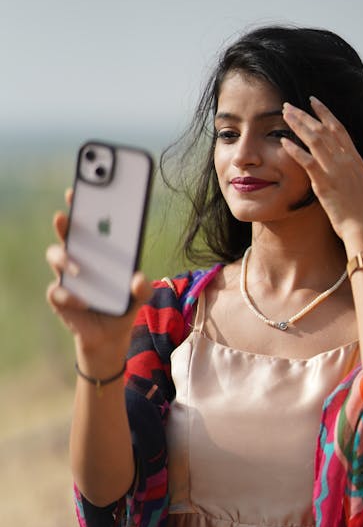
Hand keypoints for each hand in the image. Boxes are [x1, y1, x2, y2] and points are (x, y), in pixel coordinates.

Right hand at [46, 189, 151, 363]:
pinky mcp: (61, 299)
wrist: (111, 336)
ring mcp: (67, 277)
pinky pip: (58, 292)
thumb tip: (138, 277)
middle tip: (66, 215)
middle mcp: (79, 258)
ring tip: (79, 267)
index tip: (80, 189)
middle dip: (66, 222)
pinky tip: (84, 301)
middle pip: (68, 233)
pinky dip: (70, 295)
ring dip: (64, 259)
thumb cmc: (123, 305)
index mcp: (99, 250)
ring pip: (55, 257)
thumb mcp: (140, 296)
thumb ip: (143, 287)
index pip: (89, 222)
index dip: (83, 204)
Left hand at [281, 97, 362, 241]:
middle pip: (323, 129)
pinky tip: (283, 142)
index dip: (325, 112)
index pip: (338, 128)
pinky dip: (295, 150)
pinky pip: (307, 162)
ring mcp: (335, 170)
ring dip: (298, 125)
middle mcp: (345, 160)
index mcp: (356, 158)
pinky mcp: (324, 183)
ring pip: (314, 140)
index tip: (313, 101)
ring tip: (284, 114)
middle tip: (288, 105)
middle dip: (305, 115)